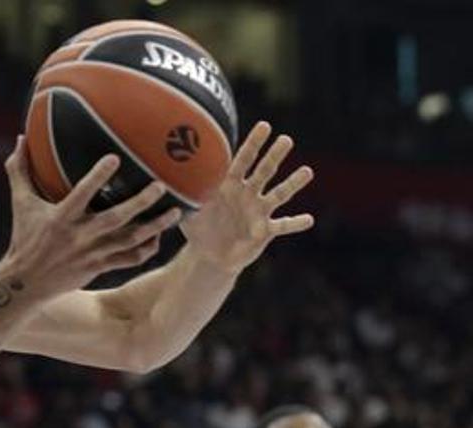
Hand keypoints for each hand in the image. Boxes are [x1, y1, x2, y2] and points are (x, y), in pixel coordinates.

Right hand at [0, 136, 181, 299]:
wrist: (26, 284)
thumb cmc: (23, 237)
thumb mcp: (21, 203)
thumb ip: (20, 170)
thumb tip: (19, 138)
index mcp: (61, 218)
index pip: (81, 194)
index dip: (97, 177)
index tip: (115, 158)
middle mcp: (79, 236)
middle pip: (116, 219)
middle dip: (140, 203)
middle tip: (160, 186)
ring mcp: (92, 254)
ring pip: (130, 240)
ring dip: (155, 227)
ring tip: (176, 212)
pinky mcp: (100, 267)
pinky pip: (130, 259)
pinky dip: (146, 249)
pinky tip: (160, 236)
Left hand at [180, 121, 314, 273]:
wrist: (209, 255)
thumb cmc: (199, 227)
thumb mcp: (188, 211)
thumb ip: (183, 194)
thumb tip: (163, 176)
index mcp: (230, 184)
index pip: (243, 159)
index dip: (253, 143)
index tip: (265, 126)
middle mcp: (249, 193)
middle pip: (265, 170)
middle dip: (275, 155)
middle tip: (286, 139)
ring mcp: (259, 211)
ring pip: (279, 194)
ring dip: (292, 183)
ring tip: (307, 172)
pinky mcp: (265, 231)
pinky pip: (281, 226)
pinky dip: (294, 223)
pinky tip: (309, 219)